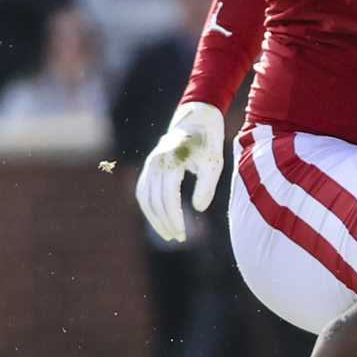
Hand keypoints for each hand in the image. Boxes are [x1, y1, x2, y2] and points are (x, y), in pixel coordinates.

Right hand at [135, 102, 225, 242]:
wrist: (197, 118)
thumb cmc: (208, 142)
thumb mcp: (214, 163)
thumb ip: (206, 186)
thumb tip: (197, 209)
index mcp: (172, 160)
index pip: (168, 196)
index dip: (173, 218)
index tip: (182, 234)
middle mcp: (156, 162)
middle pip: (154, 200)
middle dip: (164, 222)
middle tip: (177, 238)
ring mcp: (150, 163)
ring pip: (144, 197)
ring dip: (154, 217)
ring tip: (168, 233)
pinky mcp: (150, 165)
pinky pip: (143, 189)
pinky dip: (148, 206)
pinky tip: (159, 219)